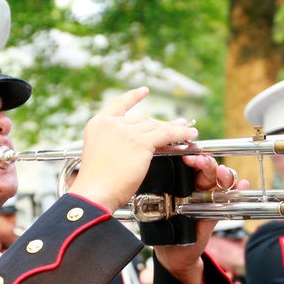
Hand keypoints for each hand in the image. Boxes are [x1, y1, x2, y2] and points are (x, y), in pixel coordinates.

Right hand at [68, 87, 200, 211]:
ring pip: (156, 126)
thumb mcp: (102, 154)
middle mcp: (111, 124)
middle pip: (142, 119)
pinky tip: (189, 135)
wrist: (94, 193)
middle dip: (161, 124)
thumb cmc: (97, 182)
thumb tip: (143, 142)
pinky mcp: (140, 143)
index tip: (144, 91)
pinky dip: (180, 134)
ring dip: (174, 129)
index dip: (133, 97)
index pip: (118, 105)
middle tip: (177, 124)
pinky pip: (166, 135)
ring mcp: (126, 132)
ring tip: (187, 131)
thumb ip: (117, 143)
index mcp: (98, 125)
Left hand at [153, 158, 247, 283]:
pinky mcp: (220, 210)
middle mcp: (197, 189)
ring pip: (221, 181)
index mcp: (181, 186)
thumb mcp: (161, 215)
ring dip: (224, 175)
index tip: (188, 158)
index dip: (191, 160)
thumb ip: (166, 201)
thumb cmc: (166, 233)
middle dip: (207, 164)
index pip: (189, 167)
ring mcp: (210, 199)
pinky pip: (230, 197)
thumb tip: (164, 184)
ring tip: (223, 173)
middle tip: (203, 163)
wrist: (176, 255)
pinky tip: (242, 185)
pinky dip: (238, 189)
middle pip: (207, 170)